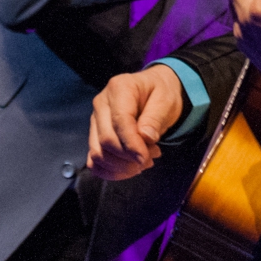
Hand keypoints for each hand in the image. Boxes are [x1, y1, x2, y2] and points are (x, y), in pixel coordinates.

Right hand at [86, 65, 184, 180]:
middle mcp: (101, 103)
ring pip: (98, 154)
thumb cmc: (161, 93)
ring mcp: (95, 120)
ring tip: (143, 161)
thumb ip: (155, 118)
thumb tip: (145, 138)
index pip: (120, 121)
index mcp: (119, 88)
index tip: (146, 158)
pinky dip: (110, 171)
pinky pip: (94, 161)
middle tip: (151, 157)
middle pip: (106, 140)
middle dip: (129, 157)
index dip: (132, 144)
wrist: (154, 91)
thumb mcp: (166, 101)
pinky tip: (128, 169)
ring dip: (121, 166)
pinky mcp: (94, 135)